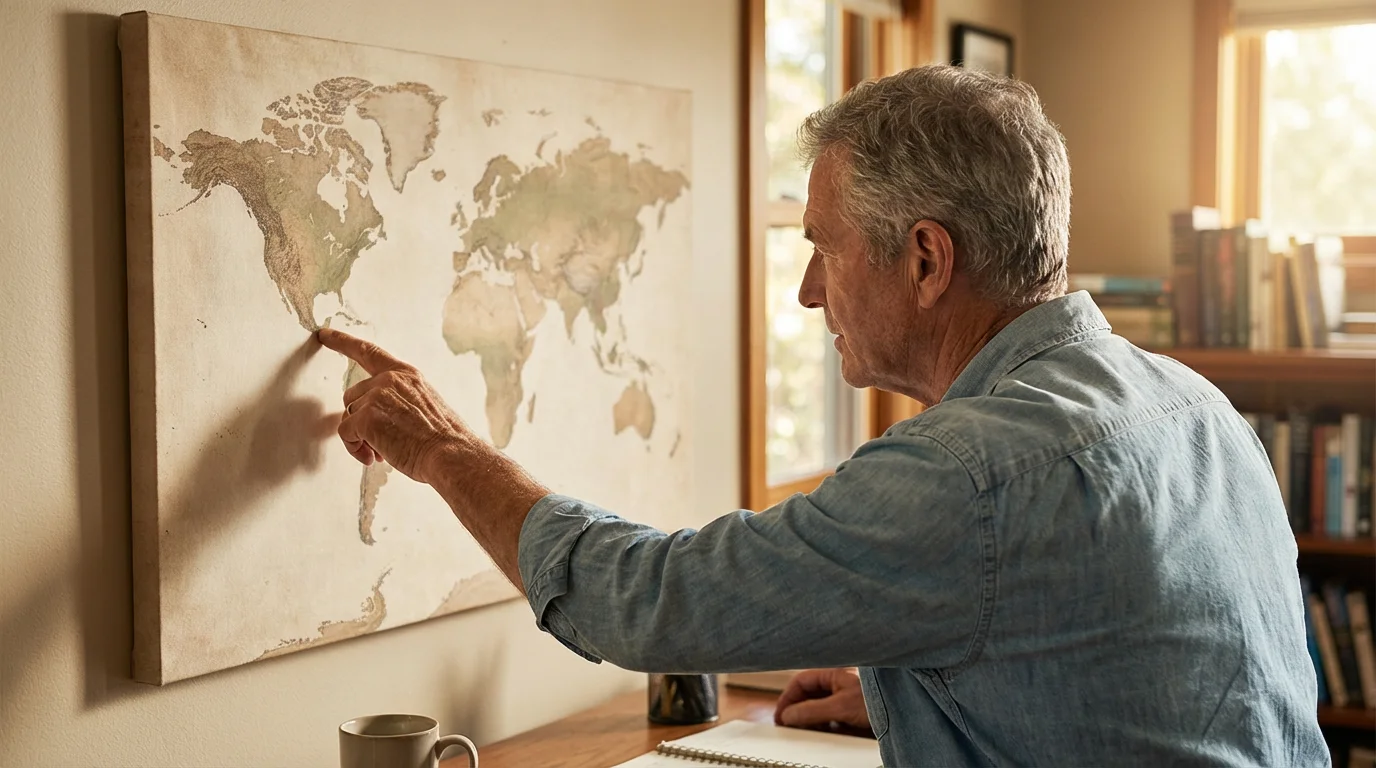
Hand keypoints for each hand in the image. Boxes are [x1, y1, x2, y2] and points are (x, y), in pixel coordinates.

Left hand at [316, 327, 468, 482]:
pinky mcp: (366, 417)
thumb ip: (399, 400)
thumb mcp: (426, 406)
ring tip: (383, 453)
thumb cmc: (443, 440)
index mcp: (407, 375)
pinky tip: (373, 457)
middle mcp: (390, 379)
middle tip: (381, 444)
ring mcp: (377, 396)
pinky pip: (345, 433)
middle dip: (361, 420)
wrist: (451, 455)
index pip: (369, 352)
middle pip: (352, 396)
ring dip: (360, 438)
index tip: (324, 334)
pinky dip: (354, 448)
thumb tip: (376, 417)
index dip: (343, 342)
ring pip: (348, 416)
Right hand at [774, 668, 872, 737]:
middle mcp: (841, 681)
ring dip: (812, 718)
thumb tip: (788, 716)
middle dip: (798, 709)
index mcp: (834, 672)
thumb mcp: (840, 706)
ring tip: (806, 730)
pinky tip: (827, 732)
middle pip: (810, 694)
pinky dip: (827, 725)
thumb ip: (811, 710)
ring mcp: (849, 696)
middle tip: (789, 726)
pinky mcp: (857, 710)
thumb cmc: (880, 698)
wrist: (909, 708)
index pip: (801, 681)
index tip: (781, 716)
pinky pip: (835, 716)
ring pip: (821, 706)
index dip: (788, 698)